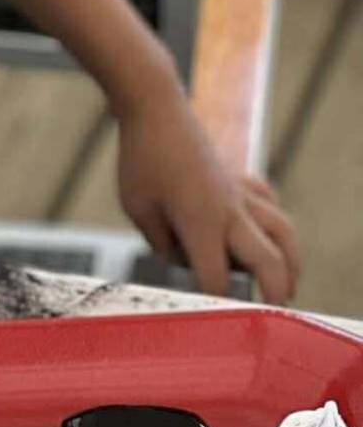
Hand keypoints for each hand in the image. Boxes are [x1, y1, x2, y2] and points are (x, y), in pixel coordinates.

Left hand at [117, 91, 300, 303]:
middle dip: (275, 291)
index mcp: (200, 221)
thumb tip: (184, 263)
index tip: (213, 319)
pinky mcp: (242, 178)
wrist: (156, 107)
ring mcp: (241, 192)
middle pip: (269, 260)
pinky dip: (273, 224)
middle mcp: (230, 210)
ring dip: (290, 262)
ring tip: (285, 285)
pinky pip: (269, 206)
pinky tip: (266, 235)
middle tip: (273, 314)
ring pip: (283, 232)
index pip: (215, 275)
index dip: (213, 300)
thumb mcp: (137, 207)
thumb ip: (162, 242)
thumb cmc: (140, 158)